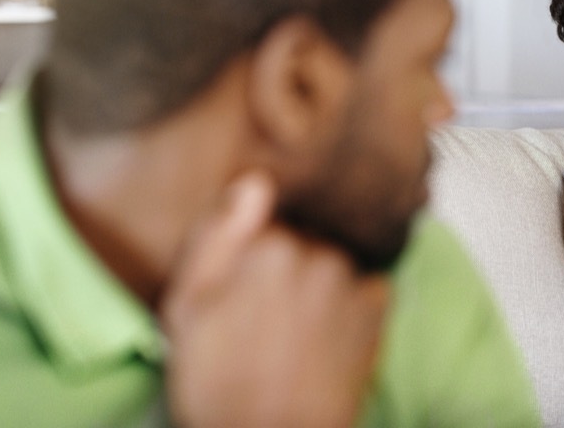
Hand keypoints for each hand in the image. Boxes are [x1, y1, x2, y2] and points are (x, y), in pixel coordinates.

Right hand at [161, 171, 389, 427]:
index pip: (265, 216)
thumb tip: (254, 180)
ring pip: (331, 259)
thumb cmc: (216, 384)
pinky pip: (365, 285)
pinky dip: (350, 301)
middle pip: (301, 236)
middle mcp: (319, 252)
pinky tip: (326, 333)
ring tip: (293, 328)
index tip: (239, 278)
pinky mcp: (377, 311)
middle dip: (284, 261)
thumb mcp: (185, 309)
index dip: (249, 245)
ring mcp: (353, 281)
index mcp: (269, 242)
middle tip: (262, 311)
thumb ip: (216, 236)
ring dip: (317, 280)